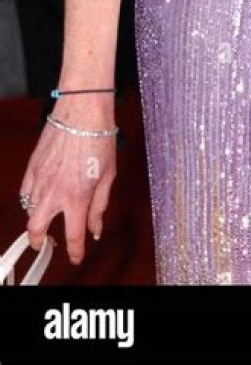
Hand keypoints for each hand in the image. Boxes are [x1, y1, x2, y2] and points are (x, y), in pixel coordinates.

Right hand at [19, 110, 116, 265]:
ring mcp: (40, 179)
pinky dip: (30, 198)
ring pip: (29, 210)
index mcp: (77, 197)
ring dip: (37, 217)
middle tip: (46, 243)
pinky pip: (25, 191)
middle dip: (39, 242)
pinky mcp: (32, 167)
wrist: (83, 112)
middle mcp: (55, 192)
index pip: (73, 235)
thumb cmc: (100, 140)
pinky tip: (40, 196)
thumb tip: (96, 230)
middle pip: (37, 229)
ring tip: (48, 214)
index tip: (76, 256)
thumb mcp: (108, 176)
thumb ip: (99, 206)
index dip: (74, 251)